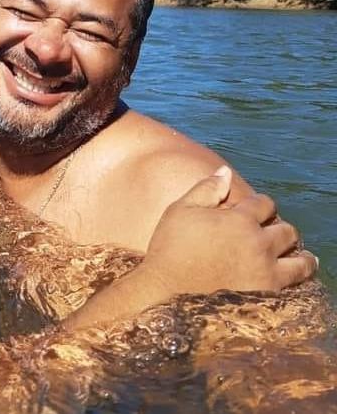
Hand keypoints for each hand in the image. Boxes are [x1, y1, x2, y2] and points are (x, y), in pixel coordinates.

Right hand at [141, 166, 317, 295]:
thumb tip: (225, 172)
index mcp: (239, 219)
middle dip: (280, 229)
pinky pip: (295, 285)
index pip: (265, 204)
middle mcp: (258, 243)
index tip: (256, 211)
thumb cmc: (169, 249)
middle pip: (287, 231)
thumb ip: (206, 189)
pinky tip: (291, 276)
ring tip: (299, 257)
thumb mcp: (180, 211)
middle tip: (273, 234)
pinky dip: (297, 278)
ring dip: (300, 255)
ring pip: (301, 261)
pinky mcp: (266, 295)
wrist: (165, 291)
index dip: (260, 205)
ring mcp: (265, 271)